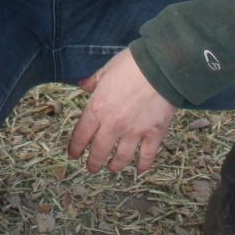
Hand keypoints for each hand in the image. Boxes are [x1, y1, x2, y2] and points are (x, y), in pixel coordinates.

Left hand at [67, 47, 178, 173]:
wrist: (161, 66)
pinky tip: (140, 170)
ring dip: (115, 166)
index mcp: (98, 108)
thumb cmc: (132, 64)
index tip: (74, 155)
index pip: (81, 134)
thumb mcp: (106, 70)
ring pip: (122, 157)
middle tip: (92, 168)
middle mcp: (113, 124)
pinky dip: (144, 164)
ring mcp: (134, 131)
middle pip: (99, 151)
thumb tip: (82, 85)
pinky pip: (147, 155)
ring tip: (112, 169)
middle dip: (94, 162)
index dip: (76, 147)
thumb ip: (93, 82)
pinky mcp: (154, 133)